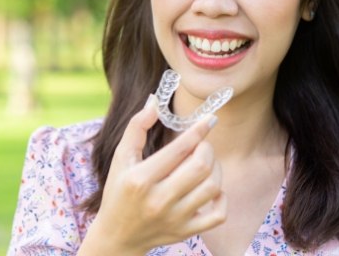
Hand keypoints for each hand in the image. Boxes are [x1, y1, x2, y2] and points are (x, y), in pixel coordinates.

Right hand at [79, 94, 226, 254]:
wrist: (117, 235)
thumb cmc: (118, 191)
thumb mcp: (120, 158)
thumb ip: (136, 127)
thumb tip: (155, 101)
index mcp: (140, 179)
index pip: (179, 149)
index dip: (198, 130)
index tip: (210, 119)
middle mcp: (158, 200)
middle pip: (200, 166)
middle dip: (206, 148)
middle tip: (201, 144)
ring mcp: (174, 218)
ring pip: (212, 187)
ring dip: (215, 168)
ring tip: (204, 163)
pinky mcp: (186, 231)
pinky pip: (218, 214)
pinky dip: (221, 197)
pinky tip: (210, 188)